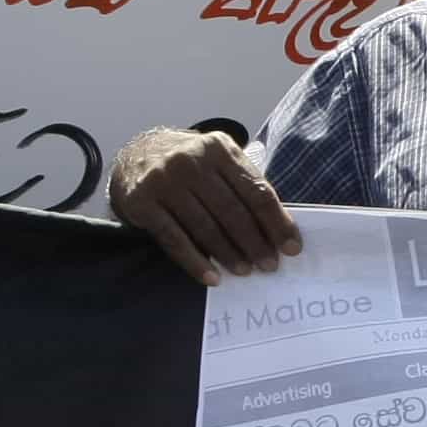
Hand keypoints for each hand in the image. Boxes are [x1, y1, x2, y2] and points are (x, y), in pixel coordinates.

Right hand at [109, 124, 298, 281]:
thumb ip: (243, 184)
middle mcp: (191, 161)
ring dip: (229, 254)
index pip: (256, 190)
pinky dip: (195, 262)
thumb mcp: (217, 160)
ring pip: (205, 227)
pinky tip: (212, 278)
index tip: (291, 247)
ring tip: (244, 271)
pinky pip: (175, 240)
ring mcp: (164, 181)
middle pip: (232, 210)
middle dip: (255, 242)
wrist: (134, 156)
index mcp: (219, 148)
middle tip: (270, 265)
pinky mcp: (142, 202)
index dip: (276, 222)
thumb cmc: (189, 165)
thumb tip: (278, 228)